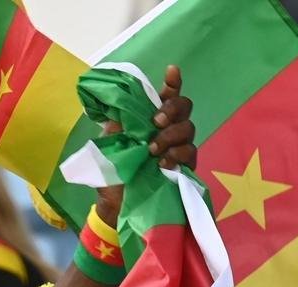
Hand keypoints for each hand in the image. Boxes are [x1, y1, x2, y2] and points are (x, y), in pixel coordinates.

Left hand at [95, 65, 196, 225]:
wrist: (115, 205)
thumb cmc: (112, 173)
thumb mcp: (107, 148)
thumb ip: (115, 129)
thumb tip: (117, 114)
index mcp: (149, 121)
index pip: (165, 96)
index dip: (172, 82)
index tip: (171, 71)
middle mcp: (167, 130)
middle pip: (184, 107)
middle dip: (173, 109)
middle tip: (157, 121)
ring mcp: (178, 147)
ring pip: (188, 129)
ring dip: (171, 135)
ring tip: (152, 149)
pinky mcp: (184, 167)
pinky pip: (190, 153)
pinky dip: (177, 154)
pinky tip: (163, 162)